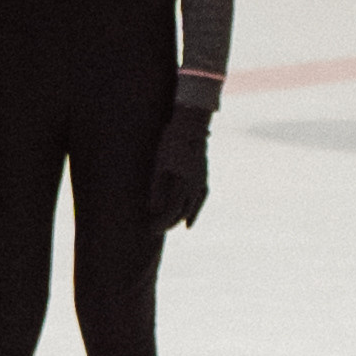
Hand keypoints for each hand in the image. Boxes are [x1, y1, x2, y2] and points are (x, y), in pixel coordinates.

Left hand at [148, 109, 209, 232]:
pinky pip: (202, 195)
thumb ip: (157, 189)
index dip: (162, 222)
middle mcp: (196, 186)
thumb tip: (154, 210)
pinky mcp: (203, 174)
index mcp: (184, 185)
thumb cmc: (171, 143)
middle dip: (170, 222)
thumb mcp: (160, 165)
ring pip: (194, 205)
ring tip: (180, 227)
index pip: (172, 211)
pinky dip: (197, 206)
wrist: (191, 125)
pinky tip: (193, 210)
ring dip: (184, 216)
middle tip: (156, 229)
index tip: (151, 230)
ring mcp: (202, 180)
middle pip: (183, 211)